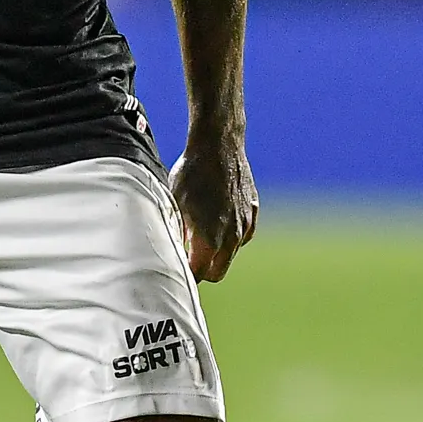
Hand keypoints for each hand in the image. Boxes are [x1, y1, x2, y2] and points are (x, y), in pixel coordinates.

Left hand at [167, 137, 257, 281]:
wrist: (218, 145)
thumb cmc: (190, 173)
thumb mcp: (173, 204)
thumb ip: (174, 235)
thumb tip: (169, 254)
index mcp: (209, 239)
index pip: (198, 276)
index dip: (186, 276)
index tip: (175, 270)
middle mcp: (231, 237)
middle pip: (217, 273)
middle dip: (202, 270)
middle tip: (186, 257)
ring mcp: (245, 225)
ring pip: (230, 255)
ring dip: (216, 252)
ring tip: (199, 233)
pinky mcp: (253, 213)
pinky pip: (242, 237)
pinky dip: (230, 235)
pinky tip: (217, 219)